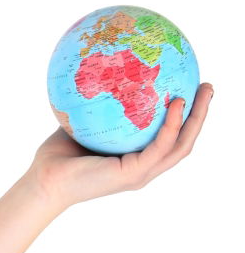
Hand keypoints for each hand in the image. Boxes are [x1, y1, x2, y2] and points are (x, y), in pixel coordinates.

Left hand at [26, 82, 213, 209]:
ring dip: (196, 118)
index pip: (169, 138)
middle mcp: (143, 167)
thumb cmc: (57, 156)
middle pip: (184, 141)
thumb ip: (100, 105)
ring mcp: (140, 173)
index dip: (185, 117)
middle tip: (208, 86)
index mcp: (135, 158)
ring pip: (180, 145)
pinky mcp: (133, 174)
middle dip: (201, 114)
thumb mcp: (84, 123)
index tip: (191, 88)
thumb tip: (106, 71)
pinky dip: (171, 126)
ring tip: (203, 92)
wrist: (43, 181)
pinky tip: (177, 104)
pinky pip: (159, 147)